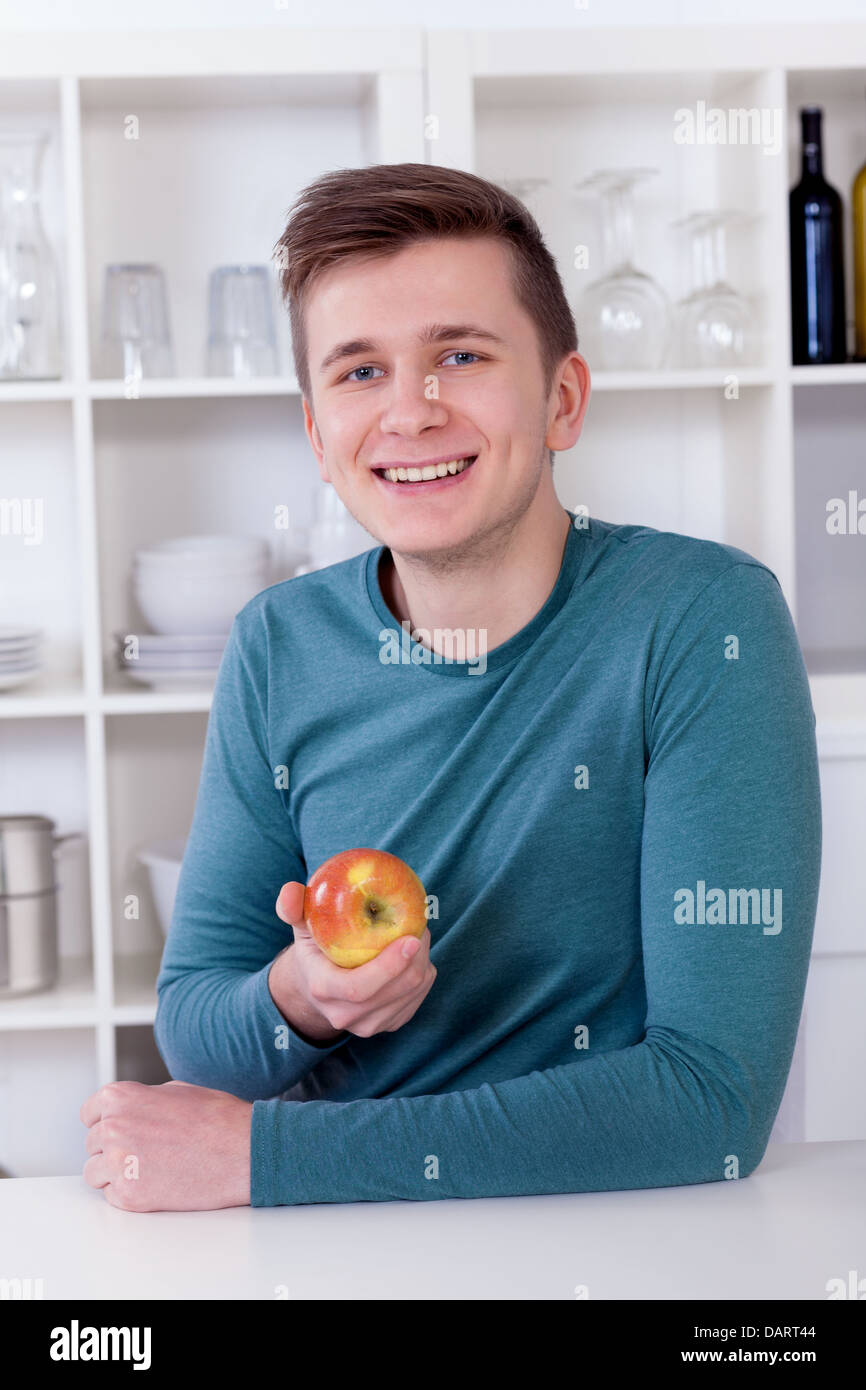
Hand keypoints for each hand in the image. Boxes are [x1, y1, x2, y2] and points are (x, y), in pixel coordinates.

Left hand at [80, 1080, 251, 1211]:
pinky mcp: (130, 1196)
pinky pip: (112, 1196)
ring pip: (95, 1173)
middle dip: (114, 1148)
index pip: (90, 1114)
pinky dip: (130, 1192)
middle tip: (146, 1150)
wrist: (243, 1151)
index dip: (107, 1122)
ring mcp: (119, 1164)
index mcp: (120, 1097)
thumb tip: (126, 1113)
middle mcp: (113, 1128)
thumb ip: (141, 1101)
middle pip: (93, 1145)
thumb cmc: (217, 1118)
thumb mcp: (175, 1090)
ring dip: (115, 1173)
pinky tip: (157, 1182)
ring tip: (148, 1168)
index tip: (120, 1131)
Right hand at [270, 880, 436, 1041]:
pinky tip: (416, 955)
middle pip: (394, 990)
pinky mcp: (390, 1025)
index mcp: (324, 989)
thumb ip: (294, 907)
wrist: (316, 989)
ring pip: (412, 993)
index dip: (389, 966)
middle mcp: (346, 1015)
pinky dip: (423, 974)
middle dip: (416, 957)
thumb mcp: (301, 927)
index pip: (358, 988)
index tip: (411, 939)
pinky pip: (418, 998)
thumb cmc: (313, 949)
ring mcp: (369, 1025)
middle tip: (420, 926)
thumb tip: (289, 890)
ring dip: (423, 961)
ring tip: (418, 935)